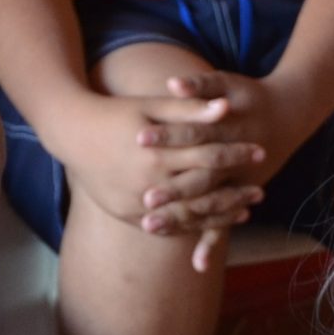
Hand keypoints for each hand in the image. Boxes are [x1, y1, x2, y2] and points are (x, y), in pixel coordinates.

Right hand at [56, 93, 261, 272]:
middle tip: (262, 190)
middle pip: (204, 190)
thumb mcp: (151, 107)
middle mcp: (148, 183)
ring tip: (246, 211)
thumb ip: (189, 109)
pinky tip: (214, 223)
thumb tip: (226, 107)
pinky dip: (193, 226)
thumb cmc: (115, 114)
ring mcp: (137, 204)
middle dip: (235, 190)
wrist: (71, 134)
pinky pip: (169, 227)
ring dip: (220, 214)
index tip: (259, 152)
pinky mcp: (128, 216)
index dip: (236, 154)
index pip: (208, 156)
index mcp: (157, 154)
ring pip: (189, 215)